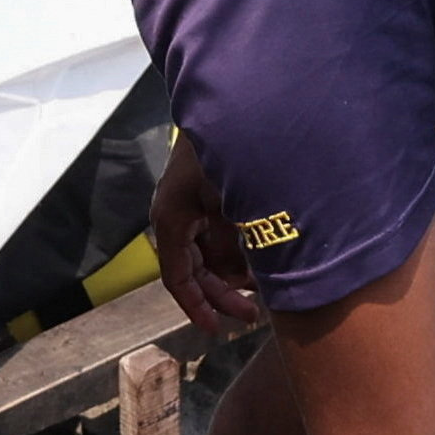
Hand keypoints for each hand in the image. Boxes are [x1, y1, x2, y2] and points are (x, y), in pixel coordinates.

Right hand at [150, 136, 259, 333]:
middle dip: (222, 295)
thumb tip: (246, 279)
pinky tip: (262, 261)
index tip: (215, 331)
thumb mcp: (229, 200)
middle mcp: (177, 219)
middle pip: (195, 273)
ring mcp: (192, 209)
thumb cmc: (223, 149)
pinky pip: (220, 238)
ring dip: (233, 276)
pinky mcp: (209, 200)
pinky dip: (239, 254)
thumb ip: (232, 243)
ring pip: (209, 258)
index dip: (196, 308)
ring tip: (264, 288)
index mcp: (171, 221)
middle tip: (252, 315)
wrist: (231, 103)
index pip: (177, 279)